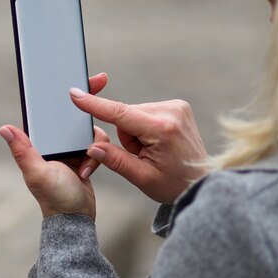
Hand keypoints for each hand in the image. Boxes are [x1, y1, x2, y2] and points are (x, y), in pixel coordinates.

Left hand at [0, 73, 109, 218]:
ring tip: (85, 164)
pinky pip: (96, 142)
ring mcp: (67, 147)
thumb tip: (3, 128)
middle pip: (69, 112)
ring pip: (87, 128)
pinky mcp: (82, 155)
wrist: (75, 218)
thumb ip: (23, 151)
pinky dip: (98, 153)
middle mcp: (51, 140)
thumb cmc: (54, 197)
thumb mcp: (37, 174)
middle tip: (101, 78)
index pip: (48, 109)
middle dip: (86, 98)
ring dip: (92, 142)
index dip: (59, 90)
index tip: (73, 73)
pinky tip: (88, 171)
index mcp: (38, 140)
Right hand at [69, 88, 208, 203]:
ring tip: (154, 151)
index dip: (95, 105)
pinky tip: (160, 143)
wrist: (201, 181)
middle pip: (125, 116)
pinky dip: (145, 127)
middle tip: (143, 156)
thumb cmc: (173, 184)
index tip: (75, 94)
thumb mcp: (141, 177)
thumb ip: (115, 160)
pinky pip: (145, 112)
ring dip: (136, 132)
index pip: (119, 113)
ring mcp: (177, 106)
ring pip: (134, 114)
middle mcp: (171, 111)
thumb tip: (91, 147)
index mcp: (161, 129)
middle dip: (127, 136)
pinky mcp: (178, 105)